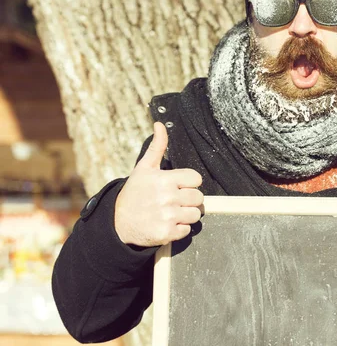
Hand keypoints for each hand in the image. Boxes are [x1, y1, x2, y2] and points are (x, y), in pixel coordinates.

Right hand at [115, 122, 203, 246]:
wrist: (117, 222)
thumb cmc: (134, 193)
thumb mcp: (144, 168)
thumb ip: (157, 147)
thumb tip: (160, 124)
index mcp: (164, 179)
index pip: (196, 179)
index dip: (189, 183)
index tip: (178, 186)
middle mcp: (167, 197)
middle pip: (198, 198)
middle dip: (189, 199)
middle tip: (174, 200)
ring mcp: (167, 216)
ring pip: (195, 215)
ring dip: (186, 215)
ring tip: (171, 212)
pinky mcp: (167, 233)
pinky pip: (187, 230)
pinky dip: (180, 229)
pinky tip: (167, 223)